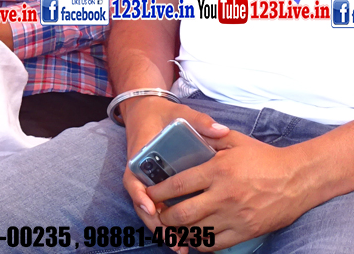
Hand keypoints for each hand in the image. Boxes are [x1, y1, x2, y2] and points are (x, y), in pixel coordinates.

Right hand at [120, 97, 229, 234]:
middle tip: (173, 238)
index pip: (133, 180)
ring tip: (181, 247)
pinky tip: (183, 242)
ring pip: (150, 212)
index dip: (140, 195)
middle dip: (156, 223)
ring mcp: (147, 183)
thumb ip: (199, 121)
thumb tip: (220, 130)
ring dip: (163, 231)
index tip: (152, 206)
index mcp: (139, 157)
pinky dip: (168, 226)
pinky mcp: (156, 189)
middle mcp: (140, 174)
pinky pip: (158, 210)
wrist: (148, 112)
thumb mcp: (179, 114)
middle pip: (142, 204)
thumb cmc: (163, 115)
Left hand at [150, 126, 311, 250]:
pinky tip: (195, 236)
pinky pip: (215, 244)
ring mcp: (235, 216)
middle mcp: (224, 195)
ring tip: (173, 227)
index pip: (178, 185)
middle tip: (159, 213)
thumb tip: (187, 133)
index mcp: (218, 170)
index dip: (158, 191)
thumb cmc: (265, 158)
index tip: (150, 192)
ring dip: (180, 232)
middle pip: (182, 214)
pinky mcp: (246, 231)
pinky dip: (200, 242)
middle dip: (164, 216)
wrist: (298, 179)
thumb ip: (210, 137)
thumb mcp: (236, 141)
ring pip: (196, 232)